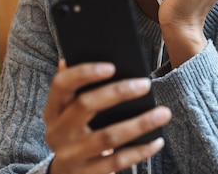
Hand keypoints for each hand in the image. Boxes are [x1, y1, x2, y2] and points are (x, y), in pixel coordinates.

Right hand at [45, 60, 171, 173]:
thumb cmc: (75, 131)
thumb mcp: (69, 111)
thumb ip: (77, 87)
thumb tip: (86, 55)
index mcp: (53, 110)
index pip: (61, 85)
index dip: (84, 73)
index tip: (111, 66)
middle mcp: (58, 132)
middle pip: (85, 106)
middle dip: (117, 92)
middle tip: (145, 84)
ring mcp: (71, 156)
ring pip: (107, 137)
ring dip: (139, 124)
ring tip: (164, 113)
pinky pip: (117, 162)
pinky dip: (140, 151)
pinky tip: (157, 140)